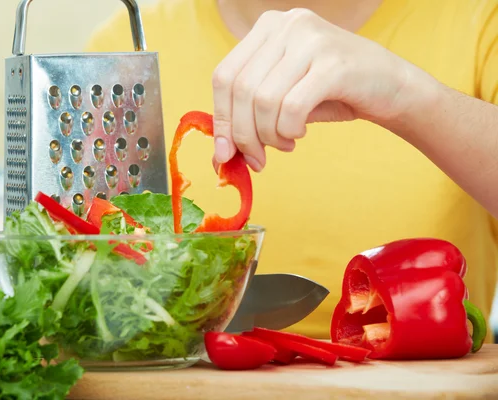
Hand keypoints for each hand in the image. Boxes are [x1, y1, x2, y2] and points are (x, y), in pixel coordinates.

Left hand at [211, 8, 433, 170]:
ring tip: (284, 144)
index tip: (226, 153)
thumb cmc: (332, 93)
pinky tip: (299, 134)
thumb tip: (221, 153)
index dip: (221, 119)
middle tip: (256, 159)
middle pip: (241, 90)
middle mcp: (286, 25)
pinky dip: (289, 130)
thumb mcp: (282, 95)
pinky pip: (292, 107)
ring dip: (269, 135)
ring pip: (264, 101)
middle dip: (243, 135)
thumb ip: (250, 113)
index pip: (224, 76)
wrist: (392, 87)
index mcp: (266, 27)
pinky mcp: (334, 63)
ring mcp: (310, 39)